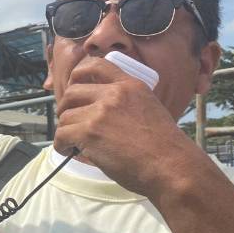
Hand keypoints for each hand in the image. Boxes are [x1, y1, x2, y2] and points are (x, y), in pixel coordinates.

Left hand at [54, 57, 196, 197]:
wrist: (171, 167)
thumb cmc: (164, 148)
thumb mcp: (149, 109)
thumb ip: (126, 103)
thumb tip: (100, 110)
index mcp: (130, 86)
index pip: (96, 65)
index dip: (77, 74)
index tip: (72, 86)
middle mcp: (114, 94)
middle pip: (72, 92)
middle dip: (65, 108)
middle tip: (70, 122)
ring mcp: (100, 113)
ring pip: (65, 117)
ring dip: (65, 131)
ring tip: (73, 144)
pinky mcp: (89, 133)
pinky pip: (61, 135)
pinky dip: (61, 145)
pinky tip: (69, 151)